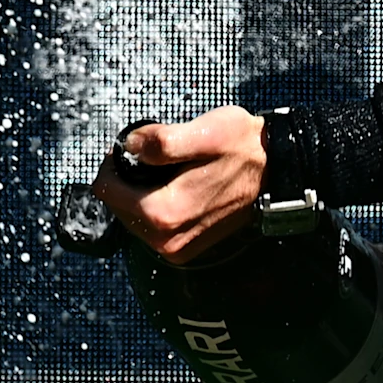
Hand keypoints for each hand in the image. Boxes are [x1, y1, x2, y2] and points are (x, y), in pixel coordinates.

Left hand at [91, 104, 268, 265]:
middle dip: (128, 178)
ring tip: (171, 171)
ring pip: (131, 216)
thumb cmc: (242, 148)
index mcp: (165, 213)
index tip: (136, 147)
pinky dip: (155, 205)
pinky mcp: (184, 249)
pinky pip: (150, 226)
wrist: (276, 172)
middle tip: (157, 157)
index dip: (115, 162)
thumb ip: (161, 142)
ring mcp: (175, 249)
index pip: (106, 190)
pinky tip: (177, 187)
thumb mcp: (203, 133)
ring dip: (141, 191)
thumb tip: (129, 146)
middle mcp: (166, 240)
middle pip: (117, 205)